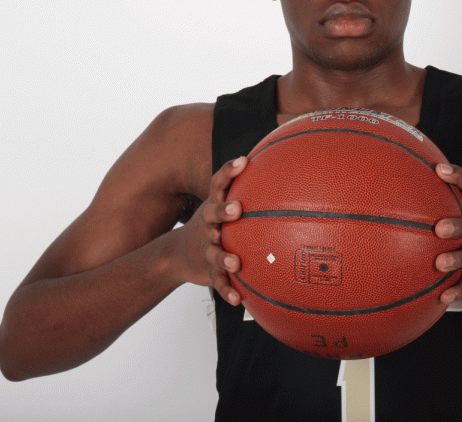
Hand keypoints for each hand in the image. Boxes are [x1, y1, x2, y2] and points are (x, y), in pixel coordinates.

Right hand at [176, 156, 245, 304]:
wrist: (177, 255)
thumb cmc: (213, 226)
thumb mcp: (222, 209)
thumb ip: (249, 194)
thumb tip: (284, 173)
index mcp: (213, 207)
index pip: (218, 184)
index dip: (228, 172)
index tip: (243, 161)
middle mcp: (208, 225)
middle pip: (212, 215)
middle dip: (223, 211)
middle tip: (236, 209)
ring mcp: (207, 248)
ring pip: (213, 252)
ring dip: (224, 257)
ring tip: (235, 262)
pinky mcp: (208, 270)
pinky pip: (218, 281)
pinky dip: (227, 290)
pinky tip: (238, 299)